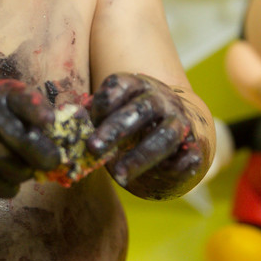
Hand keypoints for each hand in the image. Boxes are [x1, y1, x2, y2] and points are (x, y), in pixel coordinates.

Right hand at [0, 80, 60, 198]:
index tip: (48, 121)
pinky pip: (8, 189)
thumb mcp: (5, 93)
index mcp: (4, 96)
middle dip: (48, 158)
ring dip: (25, 170)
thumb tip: (59, 129)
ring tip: (14, 159)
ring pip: (24, 173)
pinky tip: (1, 171)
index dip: (40, 114)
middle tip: (47, 158)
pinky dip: (10, 185)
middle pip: (37, 151)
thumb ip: (34, 104)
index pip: (26, 102)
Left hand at [86, 73, 204, 198]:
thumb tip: (66, 123)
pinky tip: (166, 173)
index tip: (88, 118)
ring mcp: (179, 123)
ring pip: (165, 136)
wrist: (176, 131)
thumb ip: (94, 119)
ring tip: (119, 176)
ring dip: (141, 156)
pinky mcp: (194, 148)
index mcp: (137, 86)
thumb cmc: (132, 124)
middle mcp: (161, 100)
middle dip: (116, 128)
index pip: (121, 84)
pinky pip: (189, 156)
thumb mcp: (113, 114)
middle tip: (93, 147)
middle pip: (141, 109)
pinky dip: (180, 165)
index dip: (104, 100)